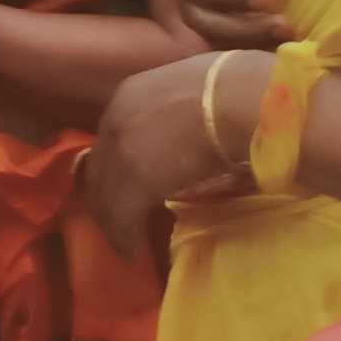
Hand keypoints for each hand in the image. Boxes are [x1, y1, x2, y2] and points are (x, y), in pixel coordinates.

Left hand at [85, 48, 268, 239]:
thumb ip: (179, 109)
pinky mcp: (137, 181)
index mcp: (128, 95)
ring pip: (106, 197)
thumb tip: (195, 123)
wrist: (241, 97)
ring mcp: (123, 151)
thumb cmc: (234, 88)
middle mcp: (116, 121)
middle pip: (99, 170)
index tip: (121, 189)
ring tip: (124, 245)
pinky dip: (124, 238)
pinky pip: (122, 217)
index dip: (113, 169)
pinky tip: (132, 252)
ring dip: (114, 225)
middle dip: (106, 200)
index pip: (108, 141)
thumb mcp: (191, 91)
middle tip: (116, 224)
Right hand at [151, 0, 293, 49]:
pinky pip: (237, 55)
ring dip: (258, 43)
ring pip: (225, 44)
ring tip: (289, 36)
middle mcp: (189, 7)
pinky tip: (286, 46)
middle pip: (213, 25)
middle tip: (283, 26)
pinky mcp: (221, 44)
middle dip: (249, 28)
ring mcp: (203, 30)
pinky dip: (261, 52)